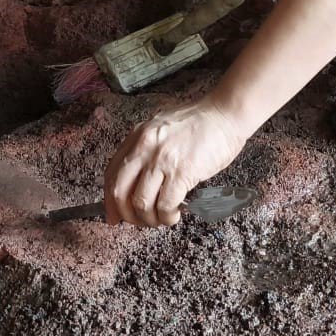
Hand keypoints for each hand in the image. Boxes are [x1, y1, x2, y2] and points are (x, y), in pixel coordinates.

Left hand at [103, 97, 247, 226]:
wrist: (225, 114)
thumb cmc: (200, 123)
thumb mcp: (162, 129)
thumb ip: (147, 150)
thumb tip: (139, 181)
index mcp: (137, 137)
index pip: (111, 175)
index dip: (110, 201)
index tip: (114, 216)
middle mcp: (144, 148)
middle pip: (119, 192)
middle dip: (127, 215)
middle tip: (141, 222)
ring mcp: (162, 160)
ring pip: (141, 203)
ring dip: (149, 219)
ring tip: (162, 218)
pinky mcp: (182, 172)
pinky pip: (165, 205)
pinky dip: (167, 217)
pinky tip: (175, 215)